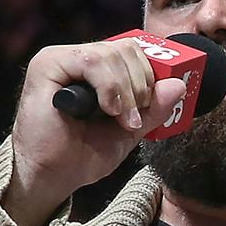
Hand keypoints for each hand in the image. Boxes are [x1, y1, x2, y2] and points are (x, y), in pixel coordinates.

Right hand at [4, 38, 194, 225]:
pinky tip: (106, 110)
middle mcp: (78, 58)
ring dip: (126, 90)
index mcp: (98, 71)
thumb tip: (178, 85)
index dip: (151, 75)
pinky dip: (109, 87)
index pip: (134, 52)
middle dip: (141, 85)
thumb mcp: (129, 131)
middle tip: (134, 117)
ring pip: (112, 54)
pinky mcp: (47, 64)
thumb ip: (153, 108)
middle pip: (127, 48)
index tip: (150, 105)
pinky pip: (92, 61)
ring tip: (119, 119)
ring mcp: (62, 58)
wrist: (50, 176)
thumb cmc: (81, 155)